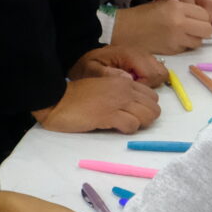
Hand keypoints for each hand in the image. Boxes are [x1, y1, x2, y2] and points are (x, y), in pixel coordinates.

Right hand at [33, 71, 158, 134]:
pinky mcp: (109, 115)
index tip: (134, 113)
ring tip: (121, 125)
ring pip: (147, 117)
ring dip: (137, 125)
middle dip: (145, 119)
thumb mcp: (105, 89)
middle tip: (129, 122)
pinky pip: (132, 126)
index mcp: (124, 82)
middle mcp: (125, 90)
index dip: (146, 108)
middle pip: (154, 109)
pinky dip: (126, 130)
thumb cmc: (79, 97)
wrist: (58, 100)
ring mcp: (118, 102)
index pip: (153, 97)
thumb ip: (121, 93)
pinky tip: (113, 127)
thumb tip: (135, 107)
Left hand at [74, 42, 167, 86]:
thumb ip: (107, 74)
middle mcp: (140, 52)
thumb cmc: (87, 65)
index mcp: (129, 54)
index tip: (128, 91)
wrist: (84, 56)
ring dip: (151, 82)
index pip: (151, 74)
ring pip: (161, 72)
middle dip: (150, 85)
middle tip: (133, 90)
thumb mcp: (91, 70)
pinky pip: (155, 71)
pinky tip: (134, 81)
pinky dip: (149, 79)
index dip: (143, 87)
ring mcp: (143, 55)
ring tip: (133, 86)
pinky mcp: (143, 59)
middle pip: (161, 73)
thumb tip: (128, 79)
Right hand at [108, 0, 211, 54]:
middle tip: (194, 29)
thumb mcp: (165, 5)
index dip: (203, 17)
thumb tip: (202, 19)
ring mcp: (176, 38)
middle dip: (203, 30)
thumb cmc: (143, 15)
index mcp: (177, 7)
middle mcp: (179, 23)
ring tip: (183, 36)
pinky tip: (174, 42)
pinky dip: (184, 46)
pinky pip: (187, 48)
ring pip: (199, 42)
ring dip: (194, 39)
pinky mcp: (172, 50)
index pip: (204, 13)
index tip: (197, 19)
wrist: (124, 29)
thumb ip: (184, 10)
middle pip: (206, 29)